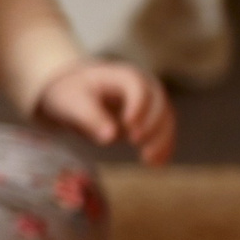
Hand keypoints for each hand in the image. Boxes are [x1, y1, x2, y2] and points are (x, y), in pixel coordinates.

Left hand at [36, 61, 174, 165]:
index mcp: (123, 75)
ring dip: (162, 140)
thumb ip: (91, 117)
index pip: (139, 87)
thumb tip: (110, 136)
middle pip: (159, 103)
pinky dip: (163, 147)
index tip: (128, 125)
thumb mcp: (74, 103)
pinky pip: (164, 133)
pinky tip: (156, 164)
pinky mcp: (152, 121)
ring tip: (148, 160)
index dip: (138, 105)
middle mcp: (144, 87)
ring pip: (166, 120)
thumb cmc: (73, 94)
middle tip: (135, 141)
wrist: (76, 96)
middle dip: (152, 123)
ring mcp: (151, 104)